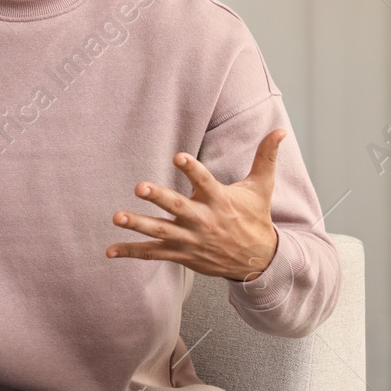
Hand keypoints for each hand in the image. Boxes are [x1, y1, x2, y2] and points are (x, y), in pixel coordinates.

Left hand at [106, 129, 283, 281]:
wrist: (259, 260)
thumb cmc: (255, 218)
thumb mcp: (262, 187)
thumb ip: (265, 157)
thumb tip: (280, 130)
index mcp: (220, 200)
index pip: (205, 181)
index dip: (192, 169)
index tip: (178, 155)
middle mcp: (203, 220)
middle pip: (178, 207)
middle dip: (158, 197)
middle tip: (140, 186)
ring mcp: (190, 239)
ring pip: (161, 231)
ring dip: (138, 225)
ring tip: (117, 216)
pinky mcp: (182, 254)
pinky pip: (153, 253)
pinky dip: (131, 252)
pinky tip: (109, 250)